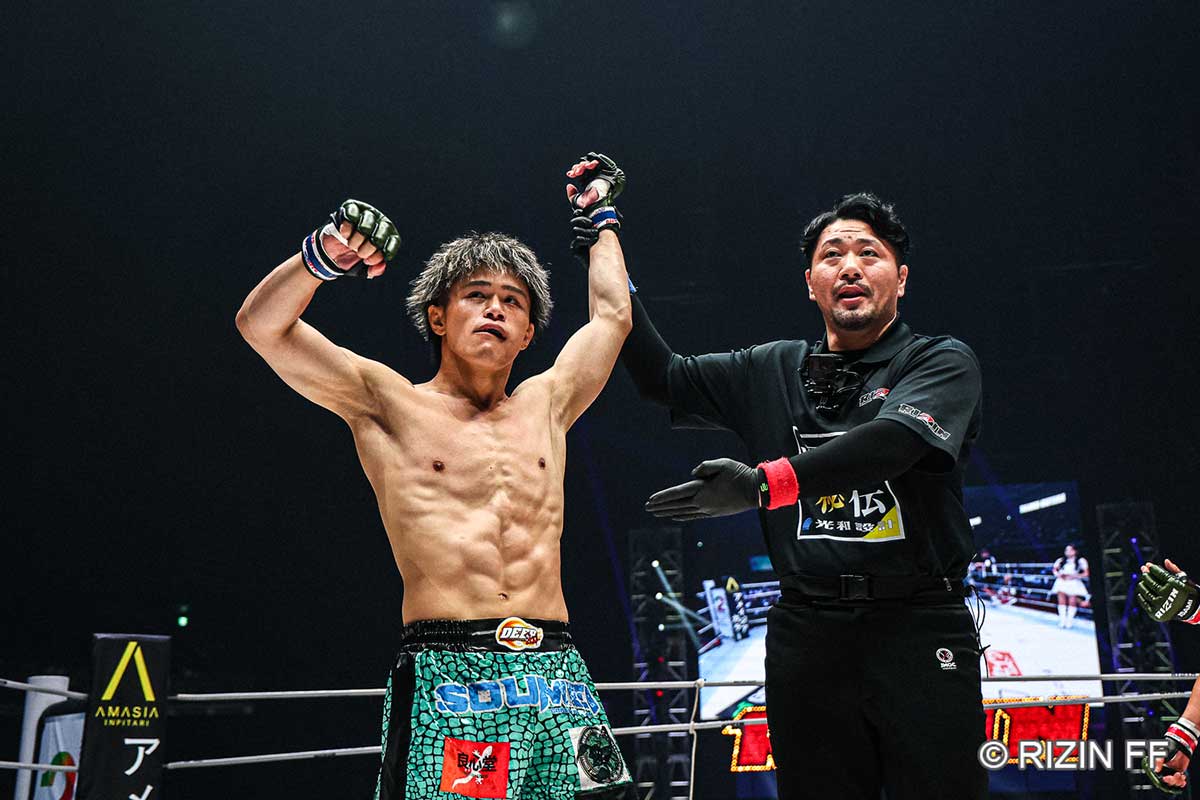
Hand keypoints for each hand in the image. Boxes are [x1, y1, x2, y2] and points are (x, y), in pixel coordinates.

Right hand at [303, 199, 400, 280]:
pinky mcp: (351, 207)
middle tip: (361, 254)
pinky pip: (351, 214)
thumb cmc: (353, 257)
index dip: (384, 252)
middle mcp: (380, 222)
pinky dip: (347, 228)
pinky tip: (344, 235)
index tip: (370, 261)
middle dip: (371, 246)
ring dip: (358, 238)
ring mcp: (366, 213)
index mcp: (387, 236)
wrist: (332, 252)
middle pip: (383, 229)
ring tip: (352, 246)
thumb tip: (381, 266)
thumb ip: (375, 270)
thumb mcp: (364, 268)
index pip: (394, 240)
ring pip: (367, 221)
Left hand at [565, 152, 624, 211]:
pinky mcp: (606, 172)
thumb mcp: (576, 201)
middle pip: (584, 166)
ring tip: (585, 168)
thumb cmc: (589, 205)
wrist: (597, 205)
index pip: (580, 172)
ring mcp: (599, 174)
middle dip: (579, 167)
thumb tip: (569, 186)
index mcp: (587, 182)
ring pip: (591, 163)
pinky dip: (595, 161)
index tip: (570, 174)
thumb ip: (571, 194)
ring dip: (586, 164)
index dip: (574, 172)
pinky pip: (601, 162)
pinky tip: (590, 165)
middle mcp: (593, 177)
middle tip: (577, 172)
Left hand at [645, 459, 759, 520]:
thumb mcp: (724, 463)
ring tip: (656, 513)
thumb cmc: (740, 474)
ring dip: (668, 512)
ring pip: (683, 512)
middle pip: (677, 505)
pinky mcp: (714, 513)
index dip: (663, 497)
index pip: (677, 493)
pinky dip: (682, 516)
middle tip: (647, 507)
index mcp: (702, 490)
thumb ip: (706, 467)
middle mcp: (703, 503)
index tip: (650, 500)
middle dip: (661, 506)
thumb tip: (693, 473)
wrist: (756, 492)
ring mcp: (708, 510)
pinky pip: (693, 516)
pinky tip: (675, 516)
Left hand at [1137, 559, 1199, 623]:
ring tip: (1142, 581)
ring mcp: (1160, 604)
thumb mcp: (1184, 580)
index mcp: (1174, 585)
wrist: (1191, 610)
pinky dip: (1141, 596)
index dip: (1153, 568)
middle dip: (1146, 574)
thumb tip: (1166, 561)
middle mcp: (1166, 594)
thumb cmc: (1187, 593)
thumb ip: (1174, 570)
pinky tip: (1141, 592)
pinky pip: (1144, 602)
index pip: (1159, 573)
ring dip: (1142, 585)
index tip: (1149, 565)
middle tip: (1143, 570)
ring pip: (1145, 591)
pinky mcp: (1155, 612)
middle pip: (1151, 582)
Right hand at [1142, 717, 1196, 794]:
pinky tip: (1183, 778)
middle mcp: (1165, 770)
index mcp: (1159, 766)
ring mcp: (1172, 771)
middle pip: (1168, 782)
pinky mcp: (1179, 772)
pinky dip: (1182, 782)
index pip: (1160, 777)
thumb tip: (1156, 771)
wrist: (1179, 746)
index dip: (1163, 779)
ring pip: (1174, 782)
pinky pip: (1180, 781)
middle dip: (1173, 780)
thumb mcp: (1161, 754)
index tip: (1166, 778)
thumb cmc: (1168, 747)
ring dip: (1178, 781)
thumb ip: (1158, 762)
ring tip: (1181, 775)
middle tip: (1176, 774)